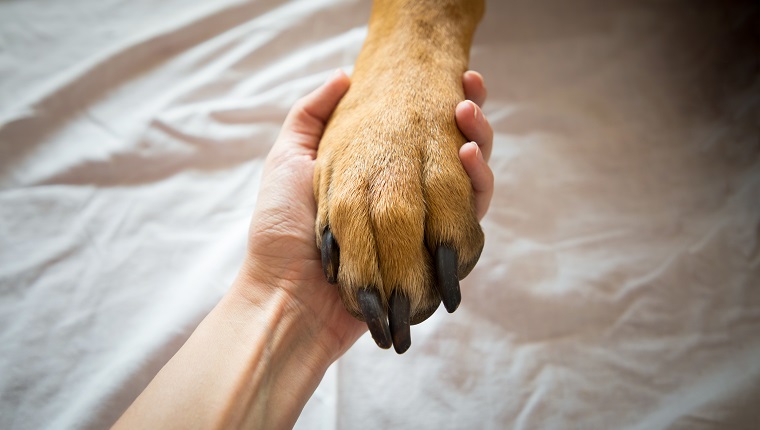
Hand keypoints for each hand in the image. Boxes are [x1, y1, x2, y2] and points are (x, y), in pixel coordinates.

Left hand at [233, 69, 494, 360]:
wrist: (288, 294)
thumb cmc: (281, 226)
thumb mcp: (287, 158)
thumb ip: (311, 116)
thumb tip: (344, 75)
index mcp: (378, 174)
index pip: (420, 132)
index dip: (438, 104)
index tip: (451, 76)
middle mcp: (405, 197)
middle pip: (451, 152)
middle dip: (468, 117)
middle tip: (468, 86)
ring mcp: (424, 225)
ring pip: (469, 179)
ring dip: (479, 142)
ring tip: (467, 115)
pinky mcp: (437, 253)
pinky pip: (471, 216)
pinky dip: (478, 185)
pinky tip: (468, 157)